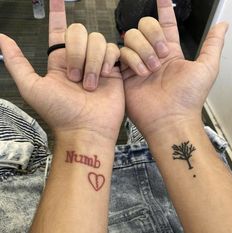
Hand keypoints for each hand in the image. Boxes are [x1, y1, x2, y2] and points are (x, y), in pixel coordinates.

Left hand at [0, 0, 124, 143]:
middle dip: (77, 52)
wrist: (87, 128)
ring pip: (97, 40)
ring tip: (90, 84)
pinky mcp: (113, 69)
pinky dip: (108, 61)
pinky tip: (105, 76)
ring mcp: (97, 64)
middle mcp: (79, 59)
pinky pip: (113, 50)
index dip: (58, 13)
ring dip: (92, 62)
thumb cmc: (60, 112)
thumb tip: (1, 38)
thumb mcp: (33, 88)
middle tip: (75, 78)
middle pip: (80, 32)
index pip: (59, 30)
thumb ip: (17, 62)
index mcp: (60, 61)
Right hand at [121, 0, 227, 137]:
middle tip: (161, 57)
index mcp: (170, 52)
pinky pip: (120, 54)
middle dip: (152, 36)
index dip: (163, 9)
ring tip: (150, 71)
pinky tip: (138, 73)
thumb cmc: (188, 97)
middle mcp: (152, 55)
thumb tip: (222, 25)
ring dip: (142, 51)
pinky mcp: (125, 74)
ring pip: (130, 38)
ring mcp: (137, 64)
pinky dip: (129, 59)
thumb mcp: (206, 68)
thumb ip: (212, 44)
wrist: (169, 118)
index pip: (165, 24)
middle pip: (144, 27)